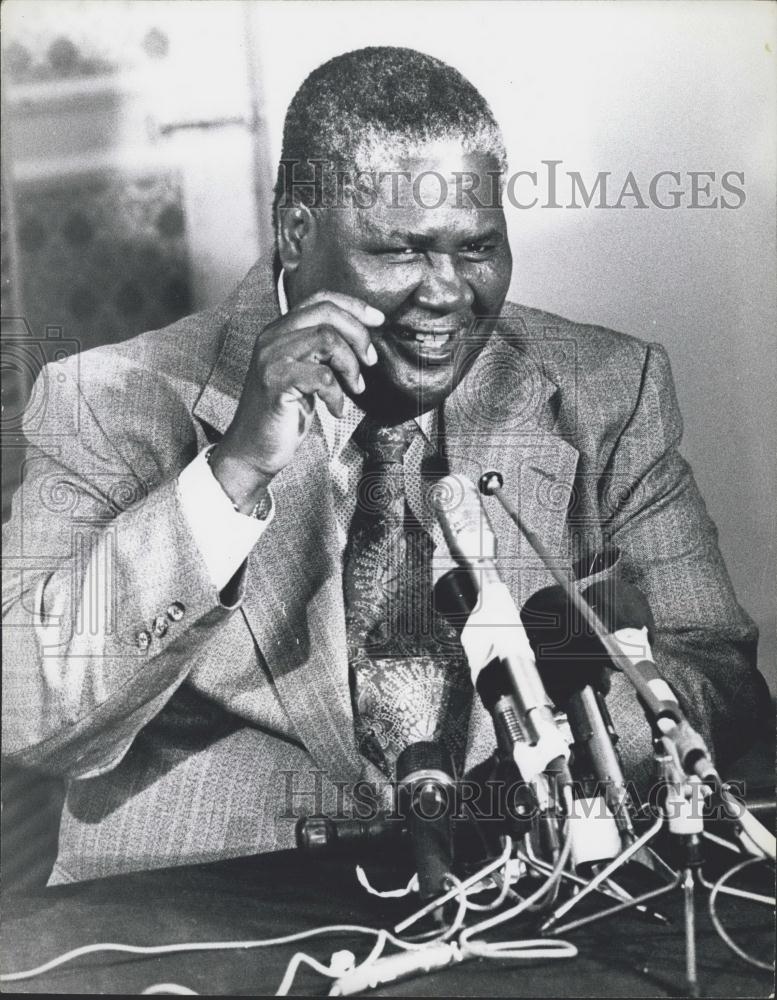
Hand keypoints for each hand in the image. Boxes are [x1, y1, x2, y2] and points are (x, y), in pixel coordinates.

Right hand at [210, 290, 382, 512]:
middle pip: (326, 313)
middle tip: (370, 361)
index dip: (354, 306)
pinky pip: (322, 376)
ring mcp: (271, 359)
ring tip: (354, 388)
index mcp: (279, 331)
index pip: (320, 299)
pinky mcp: (276, 383)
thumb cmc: (283, 414)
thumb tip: (363, 337)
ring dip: (351, 366)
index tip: (378, 320)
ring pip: (327, 339)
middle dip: (359, 335)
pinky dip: (337, 395)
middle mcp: (271, 338)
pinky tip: (335, 409)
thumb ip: (322, 351)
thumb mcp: (305, 373)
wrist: (254, 450)